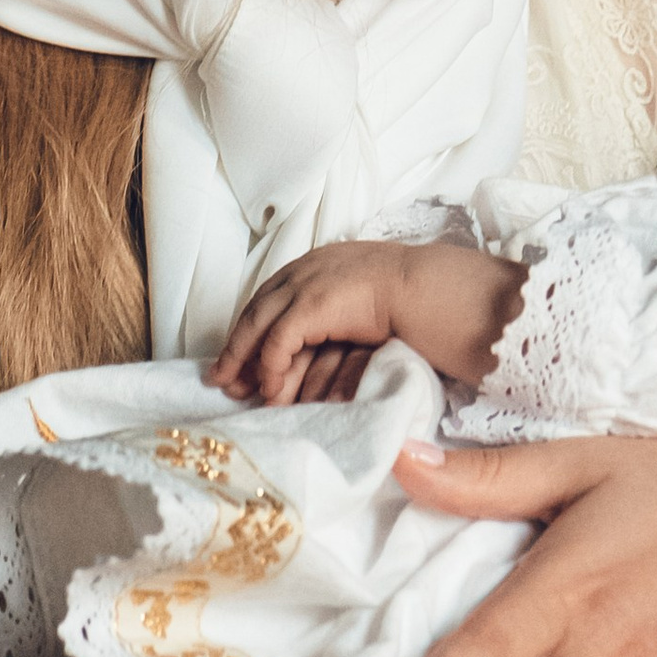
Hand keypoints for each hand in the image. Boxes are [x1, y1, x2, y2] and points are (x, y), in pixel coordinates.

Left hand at [209, 239, 520, 402]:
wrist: (434, 291)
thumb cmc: (415, 303)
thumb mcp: (365, 305)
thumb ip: (339, 320)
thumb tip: (322, 347)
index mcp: (318, 264)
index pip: (272, 297)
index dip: (252, 329)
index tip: (239, 358)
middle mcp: (305, 268)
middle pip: (256, 309)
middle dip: (236, 348)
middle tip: (221, 380)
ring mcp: (306, 283)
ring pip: (258, 326)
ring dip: (243, 362)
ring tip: (238, 393)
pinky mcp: (311, 305)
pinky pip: (278, 343)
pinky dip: (270, 368)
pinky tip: (271, 392)